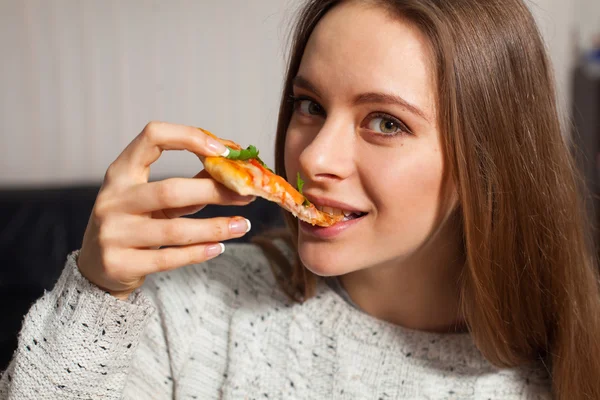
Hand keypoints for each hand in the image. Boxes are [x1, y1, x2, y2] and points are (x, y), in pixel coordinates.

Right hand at [77, 122, 254, 299]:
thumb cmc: (134, 223)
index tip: (223, 151)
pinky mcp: (120, 263)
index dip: (189, 137)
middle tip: (247, 194)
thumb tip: (234, 174)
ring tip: (243, 225)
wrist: (98, 268)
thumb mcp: (153, 199)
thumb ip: (188, 184)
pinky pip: (169, 258)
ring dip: (215, 227)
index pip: (152, 136)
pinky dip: (199, 253)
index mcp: (121, 173)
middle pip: (170, 190)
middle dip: (214, 191)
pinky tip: (220, 248)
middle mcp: (113, 200)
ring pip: (174, 230)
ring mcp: (113, 233)